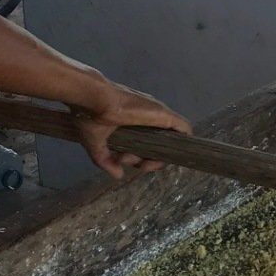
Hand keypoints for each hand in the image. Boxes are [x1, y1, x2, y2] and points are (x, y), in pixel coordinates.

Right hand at [68, 78, 191, 180]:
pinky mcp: (165, 115)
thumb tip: (119, 175)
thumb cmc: (90, 116)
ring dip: (154, 159)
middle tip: (126, 160)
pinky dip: (183, 143)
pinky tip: (172, 155)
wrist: (93, 99)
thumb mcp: (95, 143)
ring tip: (133, 158)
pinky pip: (184, 130)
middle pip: (158, 148)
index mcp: (131, 125)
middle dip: (145, 163)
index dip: (140, 160)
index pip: (145, 147)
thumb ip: (106, 161)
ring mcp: (157, 117)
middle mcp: (146, 120)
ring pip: (168, 143)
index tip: (122, 161)